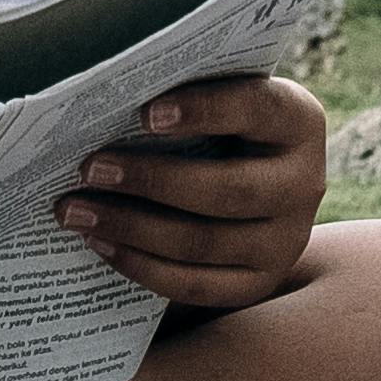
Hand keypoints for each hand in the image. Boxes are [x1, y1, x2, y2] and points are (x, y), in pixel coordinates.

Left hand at [59, 71, 329, 313]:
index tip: (144, 112)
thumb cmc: (221, 128)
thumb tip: (106, 99)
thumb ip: (185, 95)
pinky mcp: (258, 283)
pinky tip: (100, 242)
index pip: (256, 109)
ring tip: (75, 210)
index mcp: (299, 121)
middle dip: (151, 181)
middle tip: (88, 168)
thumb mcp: (222, 101)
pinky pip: (194, 285)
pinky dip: (140, 265)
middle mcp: (304, 184)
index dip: (204, 110)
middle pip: (227, 190)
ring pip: (204, 242)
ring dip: (131, 227)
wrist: (261, 191)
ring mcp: (286, 241)